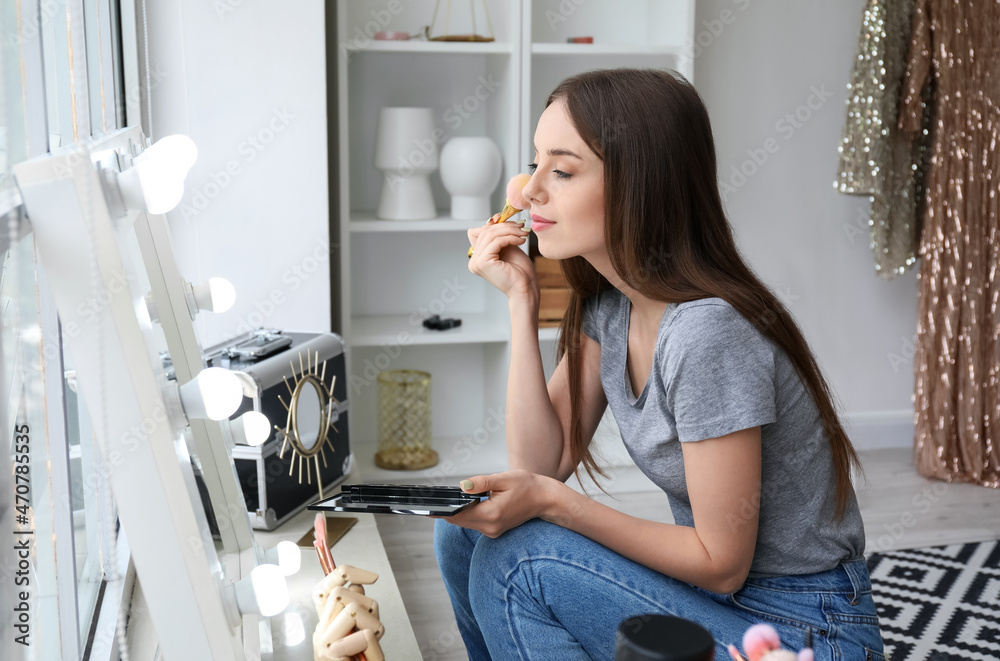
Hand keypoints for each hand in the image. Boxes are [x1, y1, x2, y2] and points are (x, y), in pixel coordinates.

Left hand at [434, 469, 559, 537]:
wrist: (545, 499)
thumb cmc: (527, 486)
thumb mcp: (503, 479)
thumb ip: (481, 482)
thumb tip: (462, 486)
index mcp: (491, 514)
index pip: (458, 515)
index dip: (440, 511)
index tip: (426, 508)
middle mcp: (491, 527)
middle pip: (459, 520)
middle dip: (446, 510)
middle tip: (431, 500)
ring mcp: (493, 531)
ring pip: (466, 522)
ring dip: (457, 511)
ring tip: (445, 500)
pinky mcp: (495, 530)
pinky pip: (474, 522)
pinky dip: (467, 513)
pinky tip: (463, 504)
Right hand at [467, 215, 536, 299]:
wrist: (526, 288)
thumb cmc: (520, 271)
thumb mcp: (507, 247)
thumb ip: (498, 236)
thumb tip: (493, 219)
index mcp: (478, 258)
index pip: (479, 232)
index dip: (494, 224)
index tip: (511, 223)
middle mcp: (474, 261)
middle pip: (485, 231)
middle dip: (505, 226)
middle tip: (521, 226)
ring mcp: (477, 262)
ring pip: (491, 235)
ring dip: (510, 231)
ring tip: (523, 233)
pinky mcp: (483, 262)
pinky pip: (496, 241)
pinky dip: (510, 237)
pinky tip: (520, 240)